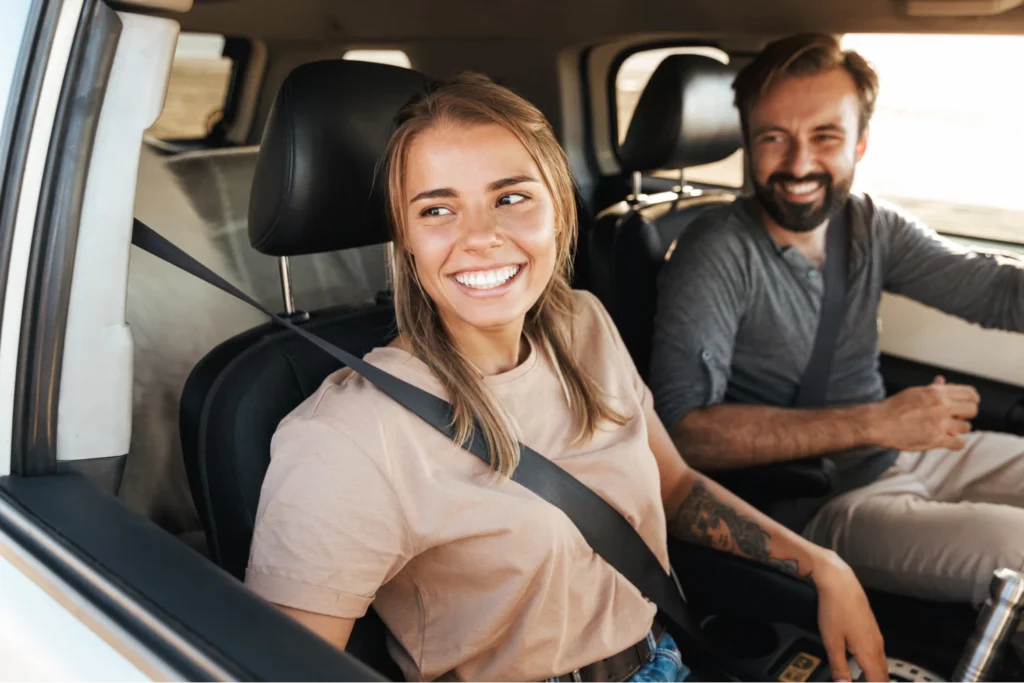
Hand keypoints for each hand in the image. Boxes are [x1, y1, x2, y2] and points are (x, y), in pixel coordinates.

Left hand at [811, 550, 886, 682]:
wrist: (839, 582)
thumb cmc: (835, 608)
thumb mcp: (832, 642)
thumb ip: (839, 666)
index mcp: (869, 652)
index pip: (878, 681)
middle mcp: (877, 644)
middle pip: (883, 674)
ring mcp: (876, 634)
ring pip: (882, 663)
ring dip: (877, 676)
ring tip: (869, 681)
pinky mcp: (871, 627)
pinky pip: (878, 652)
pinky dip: (875, 664)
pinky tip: (866, 664)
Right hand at [867, 375, 978, 451]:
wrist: (879, 423)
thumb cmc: (894, 407)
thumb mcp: (914, 392)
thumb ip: (932, 388)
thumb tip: (941, 380)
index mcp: (937, 392)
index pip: (969, 393)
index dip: (972, 399)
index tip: (969, 404)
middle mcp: (942, 406)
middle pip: (972, 410)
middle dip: (966, 414)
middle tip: (958, 418)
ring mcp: (940, 424)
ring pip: (967, 427)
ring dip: (959, 429)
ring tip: (949, 429)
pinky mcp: (936, 440)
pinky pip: (959, 443)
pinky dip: (956, 443)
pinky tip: (949, 440)